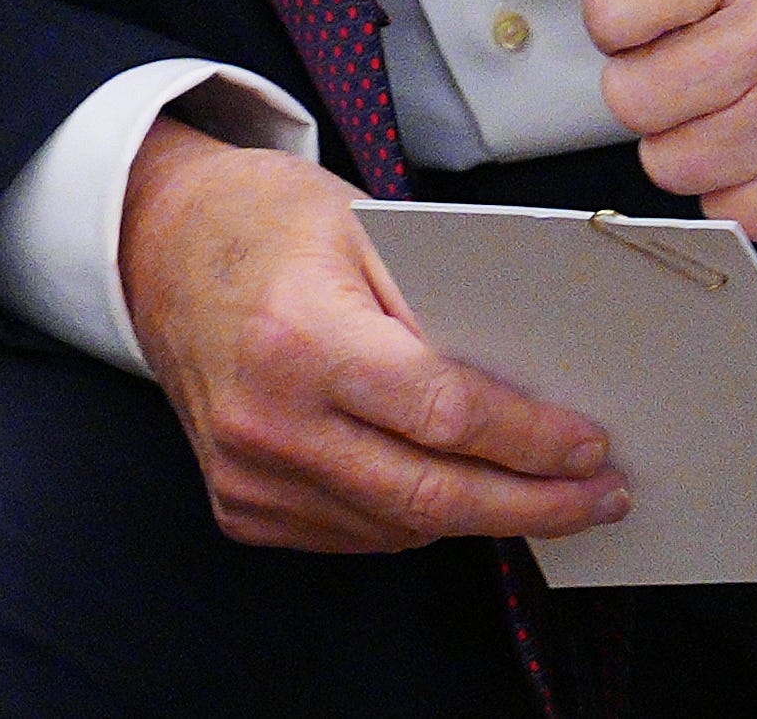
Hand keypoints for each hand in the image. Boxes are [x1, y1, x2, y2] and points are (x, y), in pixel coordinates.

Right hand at [119, 119, 628, 553]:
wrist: (158, 247)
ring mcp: (247, 472)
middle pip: (430, 493)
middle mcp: (265, 417)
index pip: (443, 413)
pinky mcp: (241, 504)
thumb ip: (440, 301)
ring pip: (400, 525)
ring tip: (542, 491)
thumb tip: (537, 377)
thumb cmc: (265, 224)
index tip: (591, 446)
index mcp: (297, 336)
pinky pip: (357, 532)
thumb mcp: (362, 224)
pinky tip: (448, 484)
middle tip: (598, 496)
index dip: (530, 439)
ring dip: (480, 513)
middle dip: (532, 503)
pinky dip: (413, 514)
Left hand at [532, 0, 756, 245]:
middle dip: (654, 78)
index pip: (606, 7)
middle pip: (628, 94)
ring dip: (692, 138)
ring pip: (667, 161)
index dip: (623, 13)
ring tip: (747, 98)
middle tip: (712, 57)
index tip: (666, 8)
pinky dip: (739, 187)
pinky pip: (725, 212)